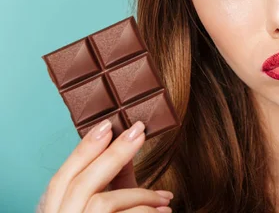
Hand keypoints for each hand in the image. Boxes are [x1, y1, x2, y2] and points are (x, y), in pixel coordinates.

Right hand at [39, 119, 173, 212]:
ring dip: (140, 194)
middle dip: (113, 154)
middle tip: (139, 132)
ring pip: (103, 204)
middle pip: (82, 184)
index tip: (108, 125)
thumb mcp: (93, 210)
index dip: (82, 149)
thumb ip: (108, 184)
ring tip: (165, 199)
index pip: (62, 177)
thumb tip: (126, 147)